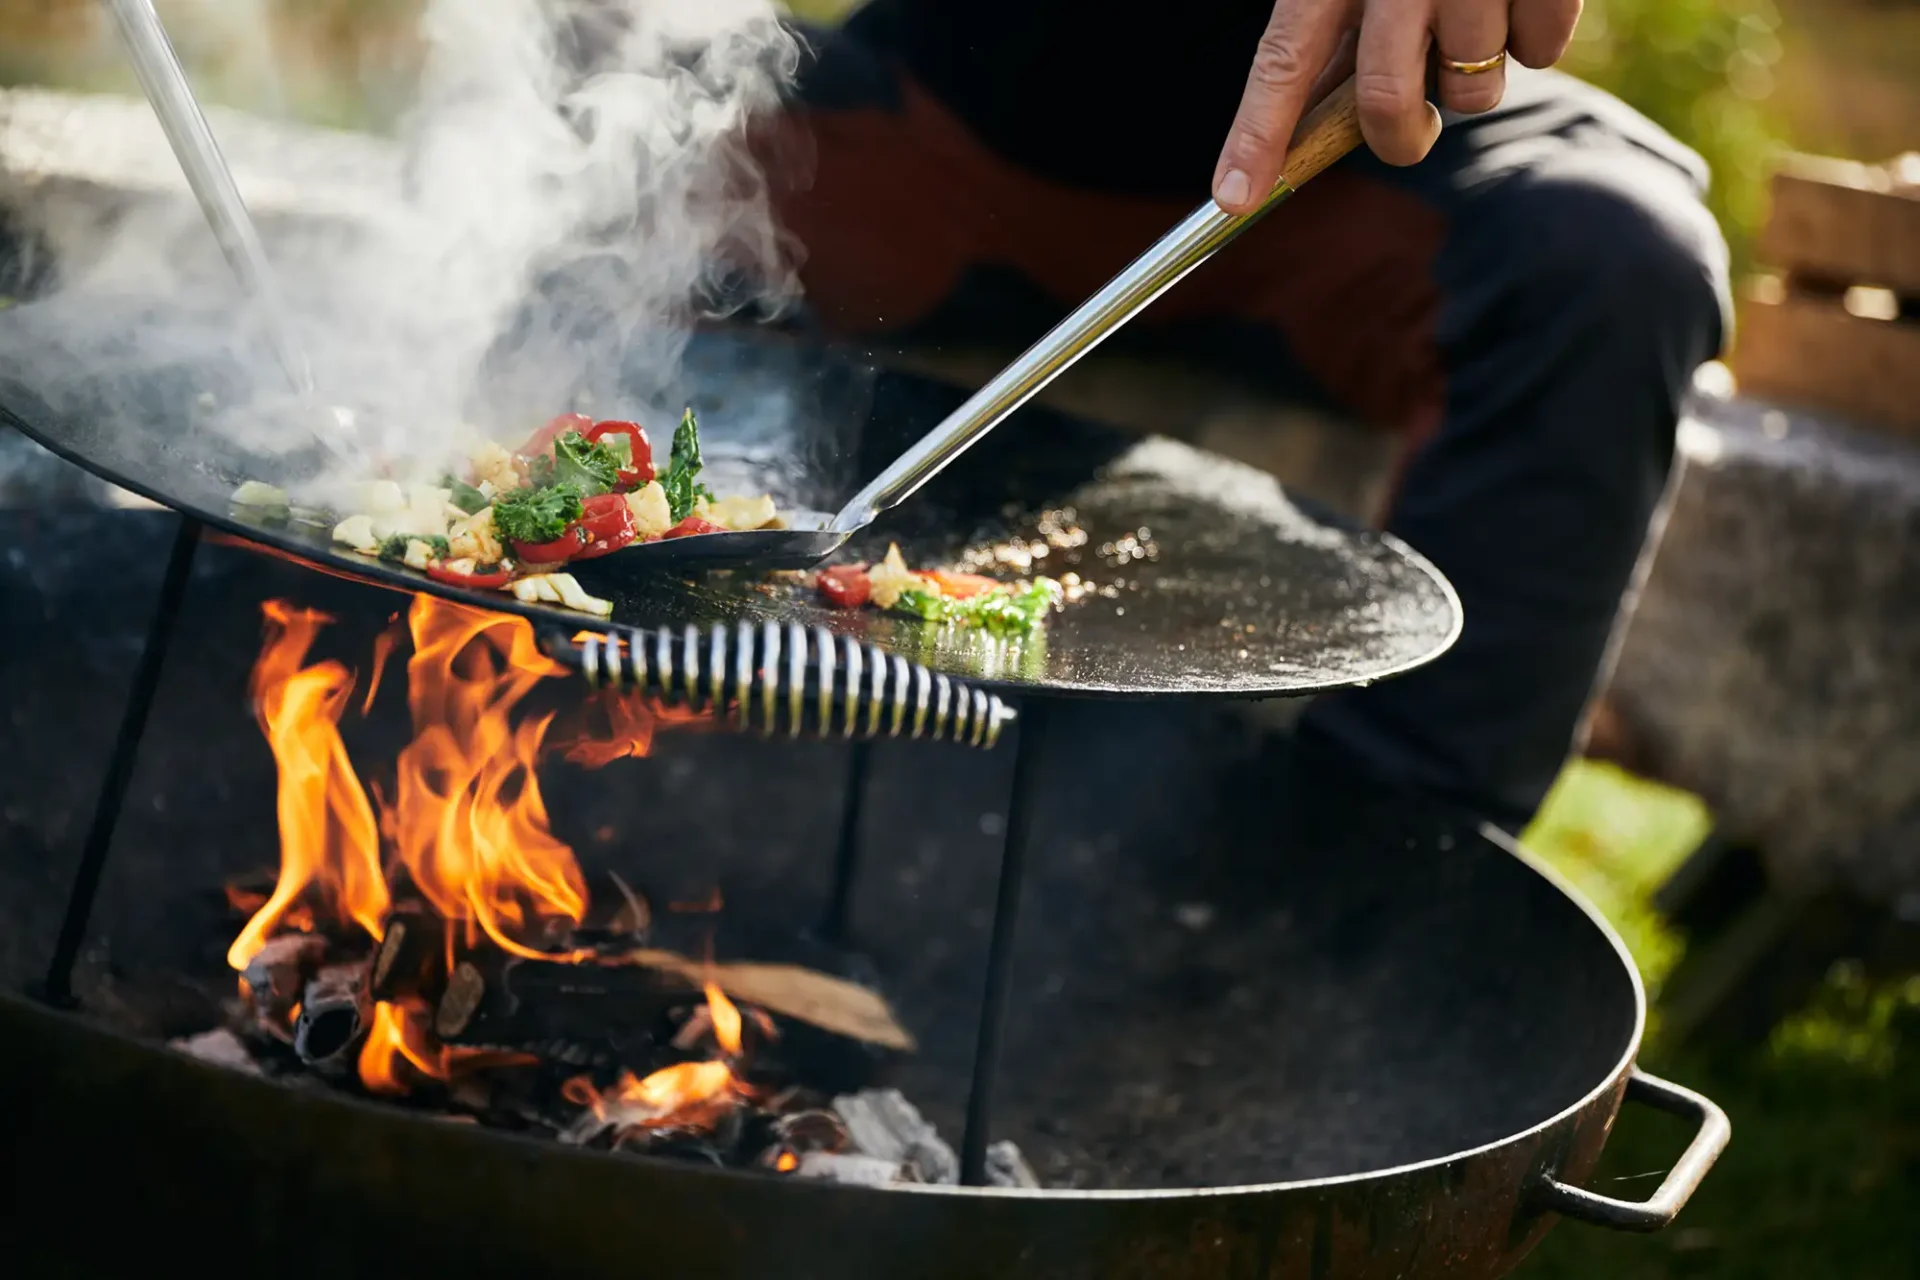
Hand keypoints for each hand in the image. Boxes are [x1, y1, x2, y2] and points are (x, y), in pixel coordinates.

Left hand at [1211, 0, 1583, 211]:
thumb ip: (1338, 34)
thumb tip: (1305, 127)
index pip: (1282, 59)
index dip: (1255, 136)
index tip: (1234, 201)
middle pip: (1384, 103)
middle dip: (1398, 140)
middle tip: (1412, 133)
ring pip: (1472, 90)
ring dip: (1472, 81)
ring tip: (1474, 18)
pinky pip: (1540, 53)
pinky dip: (1533, 41)